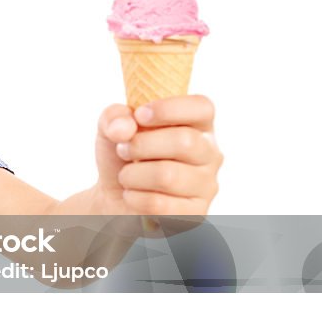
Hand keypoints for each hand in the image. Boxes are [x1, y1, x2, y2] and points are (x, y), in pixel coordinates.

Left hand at [94, 95, 222, 214]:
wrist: (113, 196)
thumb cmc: (122, 157)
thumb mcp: (111, 129)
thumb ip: (113, 117)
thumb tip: (124, 126)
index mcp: (197, 126)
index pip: (202, 108)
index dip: (171, 108)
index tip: (140, 115)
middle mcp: (209, 154)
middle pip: (185, 142)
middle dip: (141, 144)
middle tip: (122, 149)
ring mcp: (206, 186)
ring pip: (168, 176)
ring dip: (133, 174)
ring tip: (125, 175)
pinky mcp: (193, 213)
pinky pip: (159, 204)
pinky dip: (134, 198)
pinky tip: (131, 195)